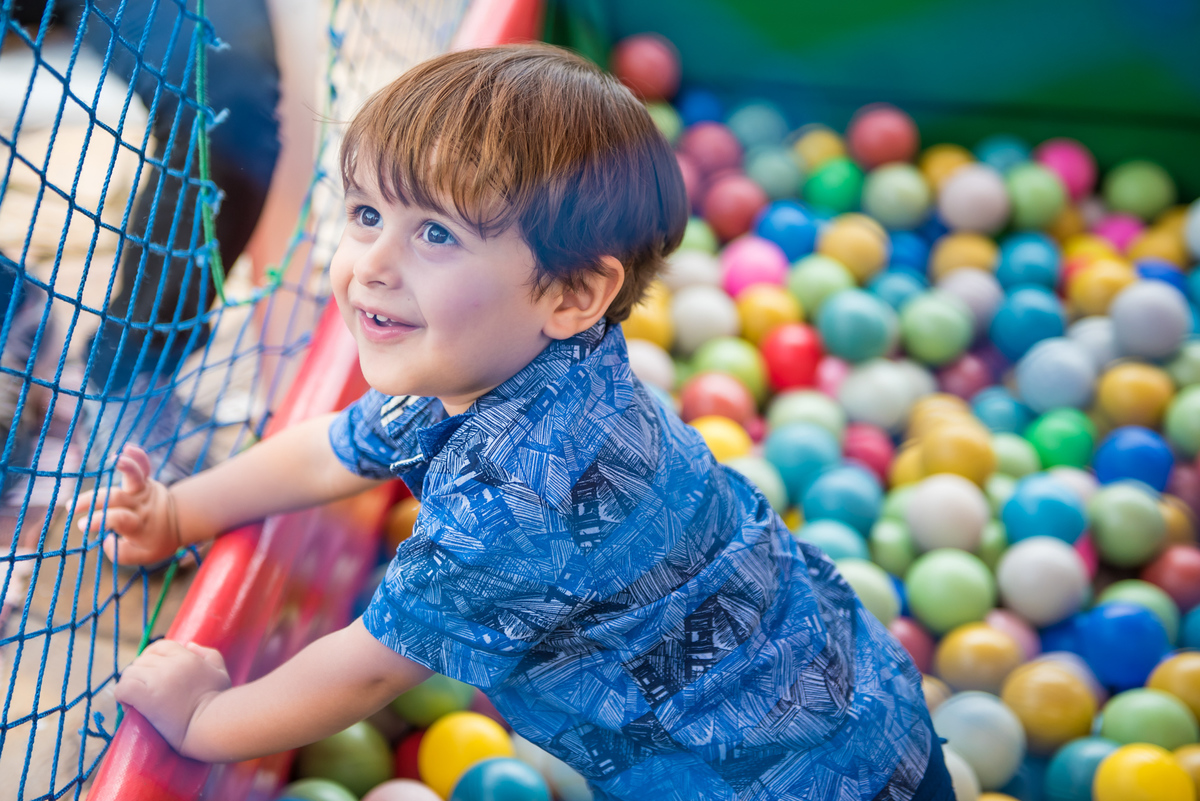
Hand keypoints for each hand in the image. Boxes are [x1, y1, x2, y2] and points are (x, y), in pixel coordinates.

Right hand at [73, 445, 180, 563]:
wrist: (180, 521)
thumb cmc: (156, 540)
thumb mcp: (142, 556)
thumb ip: (121, 553)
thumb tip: (105, 539)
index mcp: (138, 525)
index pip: (117, 519)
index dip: (99, 521)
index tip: (82, 525)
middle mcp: (140, 506)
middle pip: (115, 498)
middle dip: (92, 501)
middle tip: (71, 507)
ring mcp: (144, 491)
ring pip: (134, 477)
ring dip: (124, 467)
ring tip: (114, 459)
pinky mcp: (147, 481)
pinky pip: (144, 466)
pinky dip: (138, 456)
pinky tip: (128, 447)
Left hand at [115, 640, 231, 756]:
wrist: (211, 726)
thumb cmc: (219, 702)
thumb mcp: (220, 672)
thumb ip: (208, 654)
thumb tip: (189, 645)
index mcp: (187, 657)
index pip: (160, 647)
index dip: (152, 658)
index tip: (153, 674)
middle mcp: (171, 664)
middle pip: (142, 660)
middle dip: (140, 674)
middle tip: (145, 691)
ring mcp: (157, 679)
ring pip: (129, 672)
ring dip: (130, 685)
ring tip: (137, 701)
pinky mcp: (146, 697)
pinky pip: (123, 687)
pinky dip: (122, 696)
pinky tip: (130, 706)